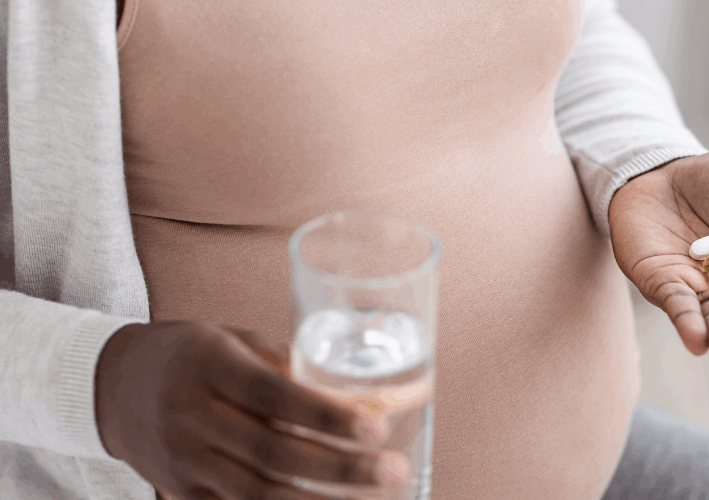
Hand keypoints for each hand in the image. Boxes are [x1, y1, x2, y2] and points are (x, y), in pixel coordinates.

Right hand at [96, 321, 411, 499]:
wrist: (115, 387)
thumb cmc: (193, 355)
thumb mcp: (235, 341)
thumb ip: (291, 364)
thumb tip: (365, 391)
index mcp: (208, 366)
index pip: (273, 394)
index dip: (326, 414)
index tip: (376, 426)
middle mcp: (190, 416)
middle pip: (273, 452)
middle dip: (340, 467)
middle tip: (391, 470)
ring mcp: (182, 462)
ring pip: (257, 494)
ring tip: (373, 498)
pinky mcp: (180, 494)